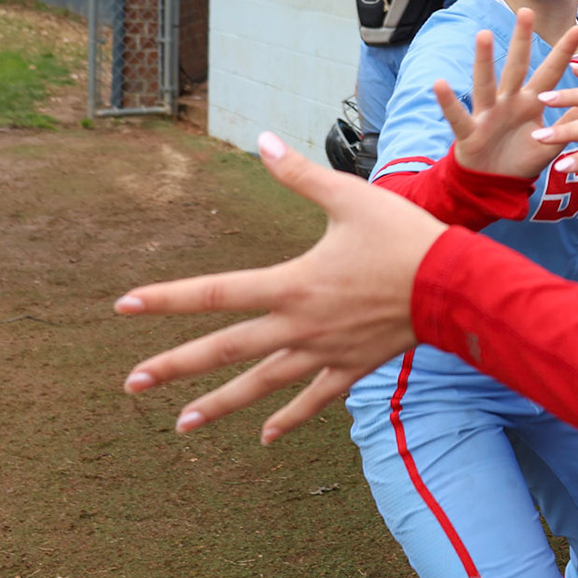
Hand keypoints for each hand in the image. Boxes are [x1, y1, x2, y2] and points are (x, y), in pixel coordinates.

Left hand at [116, 133, 444, 443]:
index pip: (215, 292)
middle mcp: (298, 326)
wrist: (452, 284)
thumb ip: (299, 174)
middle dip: (175, 367)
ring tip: (183, 426)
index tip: (124, 305)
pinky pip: (314, 399)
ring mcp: (323, 352)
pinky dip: (289, 419)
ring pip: (262, 385)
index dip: (168, 297)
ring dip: (220, 406)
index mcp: (291, 284)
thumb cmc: (402, 235)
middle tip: (131, 385)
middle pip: (225, 350)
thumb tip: (261, 141)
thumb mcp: (348, 197)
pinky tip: (266, 437)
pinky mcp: (351, 367)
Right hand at [435, 9, 577, 179]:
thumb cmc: (520, 160)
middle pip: (515, 67)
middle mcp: (508, 102)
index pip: (549, 74)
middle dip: (521, 40)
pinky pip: (457, 116)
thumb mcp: (551, 142)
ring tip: (482, 35)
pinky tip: (440, 84)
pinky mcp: (469, 132)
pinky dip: (448, 102)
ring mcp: (487, 114)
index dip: (563, 54)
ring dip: (483, 61)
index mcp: (529, 102)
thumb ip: (571, 122)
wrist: (492, 185)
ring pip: (485, 84)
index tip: (577, 29)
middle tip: (526, 11)